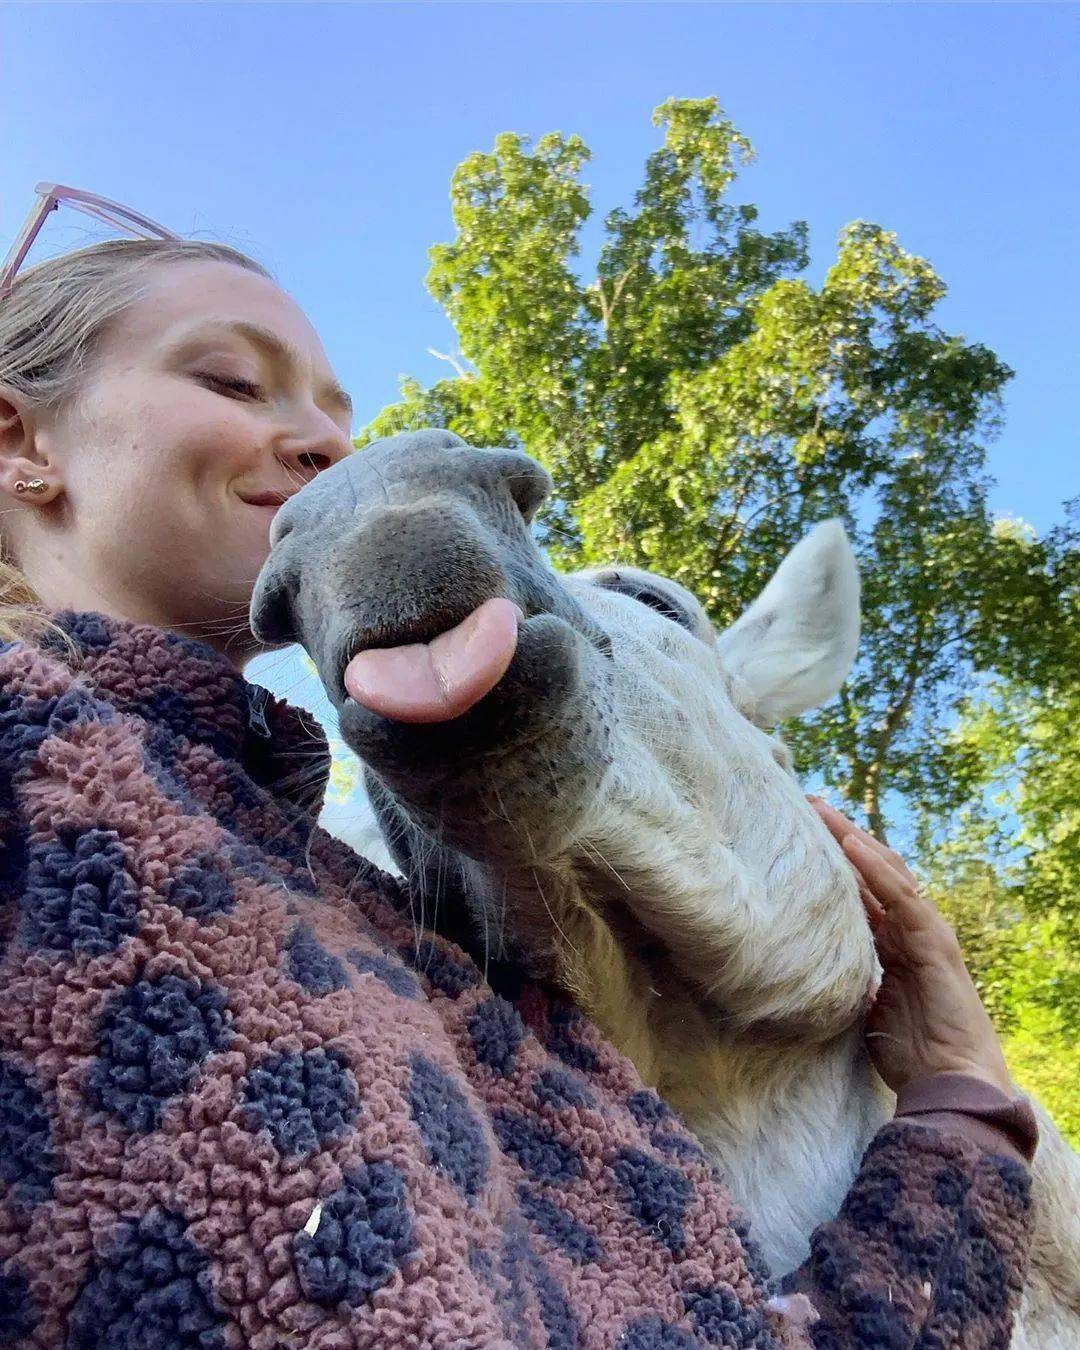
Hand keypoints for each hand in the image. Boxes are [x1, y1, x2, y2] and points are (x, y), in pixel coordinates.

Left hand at [809, 798, 1012, 1096]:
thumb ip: (849, 986)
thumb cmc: (911, 1055)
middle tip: (806, 804)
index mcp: (892, 944)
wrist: (949, 1085)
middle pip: (872, 869)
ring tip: (821, 810)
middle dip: (840, 835)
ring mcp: (924, 932)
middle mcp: (908, 930)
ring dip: (852, 838)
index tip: (800, 835)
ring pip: (887, 870)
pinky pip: (902, 896)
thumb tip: (813, 980)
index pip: (861, 890)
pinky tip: (851, 845)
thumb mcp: (866, 1010)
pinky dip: (876, 868)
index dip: (832, 862)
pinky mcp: (934, 942)